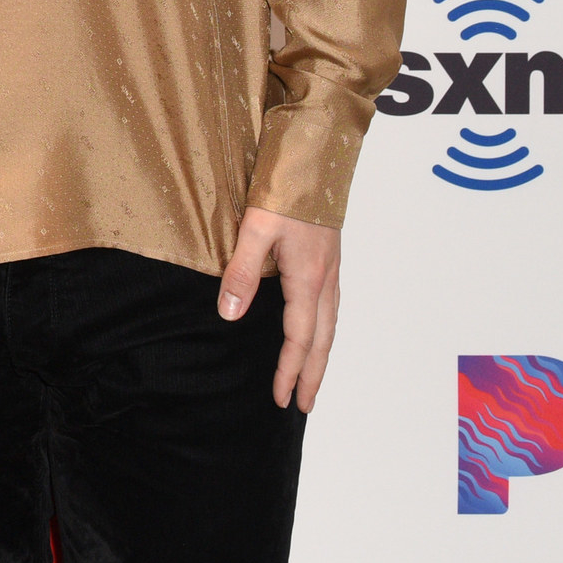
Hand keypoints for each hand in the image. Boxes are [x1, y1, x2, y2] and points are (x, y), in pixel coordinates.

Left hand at [217, 207, 341, 411]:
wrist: (316, 158)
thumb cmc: (285, 188)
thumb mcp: (255, 229)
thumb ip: (241, 272)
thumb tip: (230, 314)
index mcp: (308, 279)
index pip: (299, 338)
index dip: (289, 370)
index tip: (282, 398)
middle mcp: (326, 279)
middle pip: (323, 341)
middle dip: (313, 375)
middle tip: (305, 405)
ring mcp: (332, 269)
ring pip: (331, 325)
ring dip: (321, 355)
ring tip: (312, 377)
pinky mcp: (330, 259)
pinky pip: (331, 307)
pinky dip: (325, 330)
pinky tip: (315, 331)